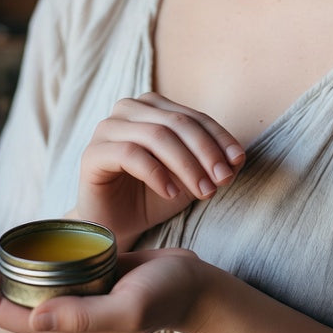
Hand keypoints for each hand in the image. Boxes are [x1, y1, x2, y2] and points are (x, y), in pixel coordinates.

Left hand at [0, 213, 215, 332]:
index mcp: (57, 329)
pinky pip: (30, 263)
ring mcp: (62, 296)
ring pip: (7, 277)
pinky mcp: (74, 277)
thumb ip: (84, 318)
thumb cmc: (166, 297)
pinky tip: (2, 228)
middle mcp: (53, 315)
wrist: (195, 287)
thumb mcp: (129, 307)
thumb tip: (33, 318)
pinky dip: (11, 245)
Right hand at [73, 91, 245, 249]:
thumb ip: (211, 164)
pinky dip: (157, 174)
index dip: (219, 137)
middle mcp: (128, 109)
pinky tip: (172, 193)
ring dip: (186, 165)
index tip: (238, 162)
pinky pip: (130, 155)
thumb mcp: (189, 179)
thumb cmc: (152, 197)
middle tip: (222, 180)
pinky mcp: (93, 153)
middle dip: (205, 152)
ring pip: (156, 135)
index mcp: (152, 106)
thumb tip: (238, 158)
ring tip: (204, 191)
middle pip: (176, 122)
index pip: (193, 116)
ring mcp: (108, 128)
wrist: (115, 226)